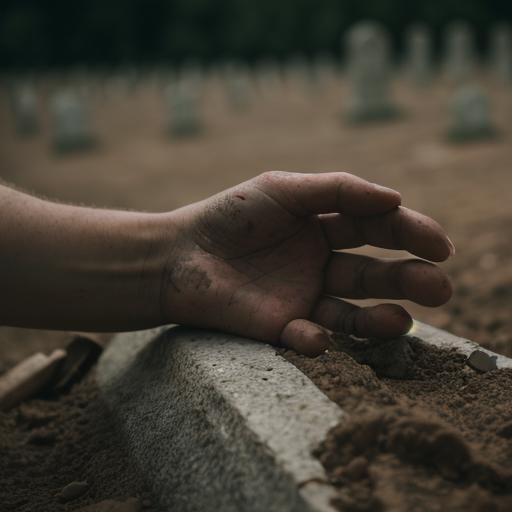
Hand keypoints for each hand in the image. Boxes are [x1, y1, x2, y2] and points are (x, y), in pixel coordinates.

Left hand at [160, 171, 453, 354]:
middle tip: (439, 288)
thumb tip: (395, 199)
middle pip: (375, 274)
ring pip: (353, 312)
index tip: (440, 245)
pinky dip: (314, 338)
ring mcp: (304, 296)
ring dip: (378, 319)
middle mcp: (321, 263)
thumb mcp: (281, 190)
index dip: (410, 234)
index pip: (377, 228)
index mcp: (325, 225)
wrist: (178, 254)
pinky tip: (314, 334)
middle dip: (409, 280)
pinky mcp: (281, 325)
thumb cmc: (228, 215)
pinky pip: (306, 336)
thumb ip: (336, 190)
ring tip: (403, 320)